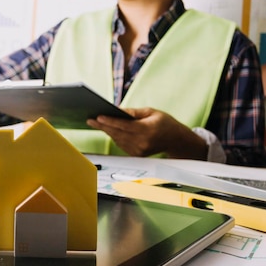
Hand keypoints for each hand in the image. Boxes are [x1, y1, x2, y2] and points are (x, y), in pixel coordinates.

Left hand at [86, 107, 207, 158]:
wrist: (175, 140)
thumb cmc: (164, 123)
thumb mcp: (151, 112)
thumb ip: (134, 112)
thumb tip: (118, 110)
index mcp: (147, 130)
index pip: (124, 126)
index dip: (110, 121)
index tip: (98, 117)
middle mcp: (143, 142)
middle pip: (118, 134)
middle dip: (103, 126)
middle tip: (90, 120)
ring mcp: (139, 151)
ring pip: (118, 140)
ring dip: (107, 131)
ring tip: (96, 122)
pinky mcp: (137, 155)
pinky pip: (121, 144)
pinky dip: (114, 136)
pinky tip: (108, 129)